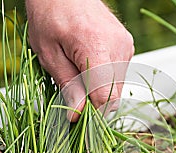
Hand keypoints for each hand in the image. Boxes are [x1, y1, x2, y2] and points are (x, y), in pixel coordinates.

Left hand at [26, 0, 133, 120]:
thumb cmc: (51, 13)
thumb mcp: (48, 52)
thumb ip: (67, 84)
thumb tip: (77, 114)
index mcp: (96, 46)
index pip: (105, 96)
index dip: (91, 111)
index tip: (76, 116)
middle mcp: (118, 47)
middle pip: (113, 96)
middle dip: (93, 102)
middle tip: (72, 93)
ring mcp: (125, 46)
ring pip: (117, 88)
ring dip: (98, 90)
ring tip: (78, 71)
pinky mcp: (127, 46)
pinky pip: (118, 75)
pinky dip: (104, 79)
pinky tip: (88, 65)